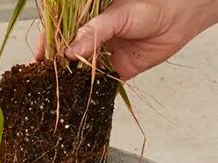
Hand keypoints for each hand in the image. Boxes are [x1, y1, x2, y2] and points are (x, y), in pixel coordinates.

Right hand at [35, 0, 217, 80]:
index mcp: (87, 17)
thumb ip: (94, 33)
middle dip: (57, 68)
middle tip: (46, 81)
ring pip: (82, 71)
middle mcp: (93, 36)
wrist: (178, 19)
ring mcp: (105, 54)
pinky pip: (101, 83)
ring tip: (61, 93)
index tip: (39, 60)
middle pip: (68, 54)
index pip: (61, 32)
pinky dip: (92, 91)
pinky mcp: (118, 71)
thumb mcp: (117, 15)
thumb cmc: (149, 7)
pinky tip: (82, 97)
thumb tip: (70, 52)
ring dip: (73, 82)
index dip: (48, 46)